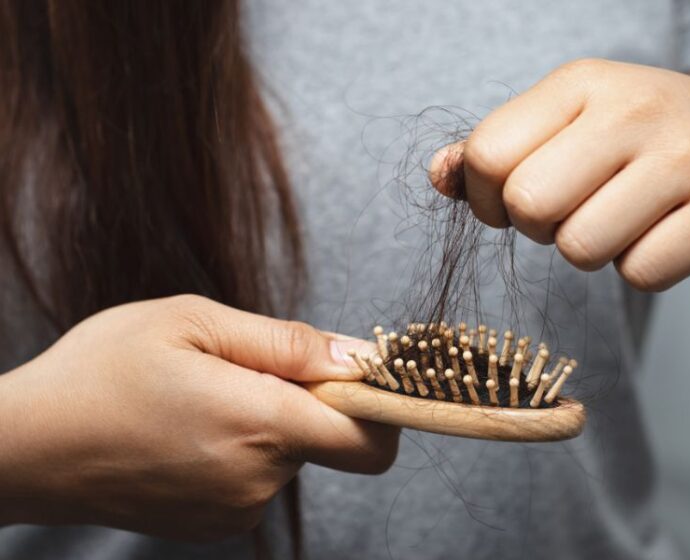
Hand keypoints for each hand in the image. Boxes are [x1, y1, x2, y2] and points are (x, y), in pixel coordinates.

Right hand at [0, 295, 397, 539]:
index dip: (380, 404)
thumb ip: (287, 342)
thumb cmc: (102, 370)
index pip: (371, 438)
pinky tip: (190, 430)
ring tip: (201, 398)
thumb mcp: (194, 322)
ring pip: (290, 455)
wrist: (25, 447)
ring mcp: (236, 511)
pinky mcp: (215, 526)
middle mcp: (258, 480)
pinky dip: (243, 450)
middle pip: (329, 438)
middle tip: (240, 370)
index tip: (356, 375)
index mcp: (260, 424)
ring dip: (267, 422)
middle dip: (306, 400)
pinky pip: (258, 478)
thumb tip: (358, 356)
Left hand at [431, 59, 689, 290]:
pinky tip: (666, 232)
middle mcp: (634, 108)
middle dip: (539, 228)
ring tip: (623, 218)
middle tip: (574, 212)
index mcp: (581, 83)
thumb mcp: (570, 123)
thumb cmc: (644, 140)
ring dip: (591, 251)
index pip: (487, 155)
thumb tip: (438, 175)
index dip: (487, 198)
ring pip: (581, 249)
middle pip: (528, 205)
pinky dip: (644, 268)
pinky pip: (641, 274)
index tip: (516, 201)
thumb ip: (496, 150)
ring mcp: (686, 156)